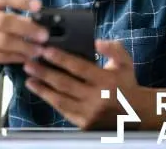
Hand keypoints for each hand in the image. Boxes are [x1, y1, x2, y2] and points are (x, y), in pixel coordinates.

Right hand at [0, 0, 48, 75]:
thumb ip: (7, 13)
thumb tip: (38, 16)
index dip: (21, 0)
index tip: (39, 5)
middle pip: (4, 20)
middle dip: (27, 28)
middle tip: (44, 34)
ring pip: (4, 40)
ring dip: (25, 45)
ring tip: (39, 49)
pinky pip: (1, 56)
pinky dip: (17, 57)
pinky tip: (26, 57)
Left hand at [23, 39, 142, 129]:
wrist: (136, 113)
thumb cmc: (126, 84)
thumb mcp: (125, 62)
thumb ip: (113, 49)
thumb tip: (97, 42)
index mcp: (106, 80)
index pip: (79, 68)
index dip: (61, 59)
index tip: (45, 50)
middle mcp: (97, 98)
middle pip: (65, 83)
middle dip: (44, 72)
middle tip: (29, 63)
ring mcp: (89, 113)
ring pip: (60, 99)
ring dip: (42, 88)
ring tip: (29, 77)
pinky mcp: (84, 123)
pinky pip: (63, 110)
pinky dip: (50, 100)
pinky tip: (40, 90)